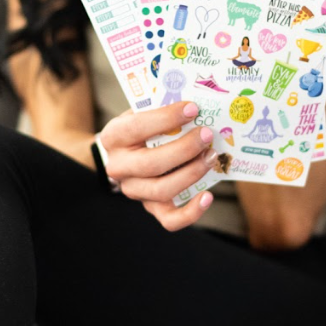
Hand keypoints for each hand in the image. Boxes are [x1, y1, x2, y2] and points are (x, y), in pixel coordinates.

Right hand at [99, 101, 217, 230]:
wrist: (125, 153)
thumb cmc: (142, 127)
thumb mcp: (142, 111)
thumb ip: (161, 107)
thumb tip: (195, 105)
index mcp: (114, 137)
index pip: (138, 127)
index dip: (166, 118)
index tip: (192, 108)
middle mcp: (118, 167)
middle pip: (151, 163)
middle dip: (184, 149)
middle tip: (207, 134)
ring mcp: (133, 190)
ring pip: (162, 190)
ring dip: (191, 173)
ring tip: (211, 156)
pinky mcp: (150, 207)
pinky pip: (169, 220)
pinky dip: (191, 212)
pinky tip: (208, 196)